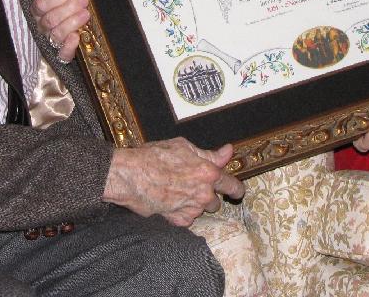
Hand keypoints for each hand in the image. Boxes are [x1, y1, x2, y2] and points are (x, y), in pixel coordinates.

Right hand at [13, 0, 88, 63]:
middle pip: (49, 20)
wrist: (83, 16)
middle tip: (83, 0)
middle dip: (67, 10)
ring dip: (71, 24)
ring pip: (56, 35)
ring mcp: (53, 40)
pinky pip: (63, 54)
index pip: (40, 5)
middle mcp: (44, 25)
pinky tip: (77, 38)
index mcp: (40, 9)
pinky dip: (69, 47)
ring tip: (86, 14)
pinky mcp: (64, 53)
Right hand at [103, 138, 245, 226]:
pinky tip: (169, 201)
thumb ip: (209, 154)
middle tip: (192, 187)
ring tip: (177, 192)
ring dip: (195, 204)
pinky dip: (181, 212)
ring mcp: (192, 209)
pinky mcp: (179, 221)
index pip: (232, 185)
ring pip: (201, 210)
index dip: (236, 189)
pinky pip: (187, 219)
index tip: (236, 191)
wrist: (131, 176)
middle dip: (208, 195)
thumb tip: (228, 152)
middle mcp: (204, 194)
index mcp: (208, 173)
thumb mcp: (183, 147)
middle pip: (216, 201)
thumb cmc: (154, 157)